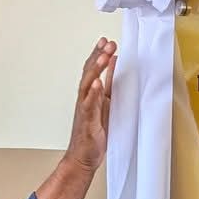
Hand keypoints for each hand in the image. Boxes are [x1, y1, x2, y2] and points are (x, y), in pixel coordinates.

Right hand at [63, 39, 114, 174]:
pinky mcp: (87, 121)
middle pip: (89, 73)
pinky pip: (89, 105)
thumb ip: (110, 84)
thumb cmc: (93, 134)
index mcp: (90, 94)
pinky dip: (92, 93)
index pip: (92, 69)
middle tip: (108, 43)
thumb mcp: (106, 104)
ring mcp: (85, 110)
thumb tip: (116, 64)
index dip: (98, 54)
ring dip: (96, 70)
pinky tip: (97, 83)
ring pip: (88, 85)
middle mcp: (85, 99)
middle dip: (98, 56)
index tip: (105, 40)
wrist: (82, 157)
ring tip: (104, 57)